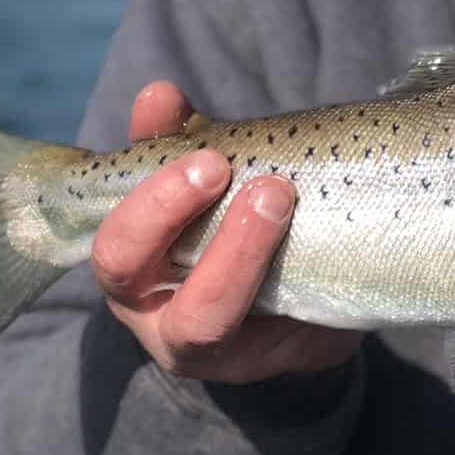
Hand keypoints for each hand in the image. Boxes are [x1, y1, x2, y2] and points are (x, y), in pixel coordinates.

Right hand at [90, 80, 361, 383]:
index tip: (209, 156)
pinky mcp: (278, 358)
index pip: (117, 246)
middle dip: (190, 226)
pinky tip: (337, 239)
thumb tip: (158, 96)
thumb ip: (179, 140)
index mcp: (135, 272)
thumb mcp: (205, 181)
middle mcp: (162, 320)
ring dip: (243, 254)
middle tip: (243, 174)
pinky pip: (289, 334)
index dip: (154, 200)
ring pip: (210, 322)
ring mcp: (221, 350)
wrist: (299, 297)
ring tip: (282, 198)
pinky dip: (310, 284)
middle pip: (147, 288)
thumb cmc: (232, 225)